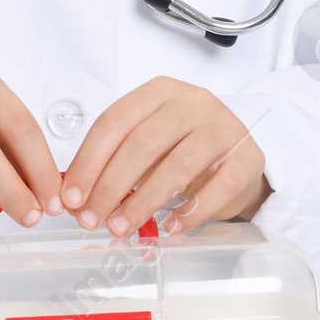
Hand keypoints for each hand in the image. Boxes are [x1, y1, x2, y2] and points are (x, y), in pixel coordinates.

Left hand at [60, 77, 269, 237]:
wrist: (239, 153)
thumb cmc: (184, 147)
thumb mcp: (149, 143)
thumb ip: (116, 162)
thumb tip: (79, 200)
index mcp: (159, 91)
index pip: (115, 122)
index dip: (89, 162)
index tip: (72, 198)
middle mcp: (192, 101)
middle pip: (143, 143)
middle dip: (110, 186)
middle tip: (92, 219)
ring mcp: (223, 127)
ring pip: (177, 165)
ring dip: (143, 202)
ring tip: (121, 228)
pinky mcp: (247, 157)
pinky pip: (218, 187)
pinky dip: (191, 211)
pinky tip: (171, 228)